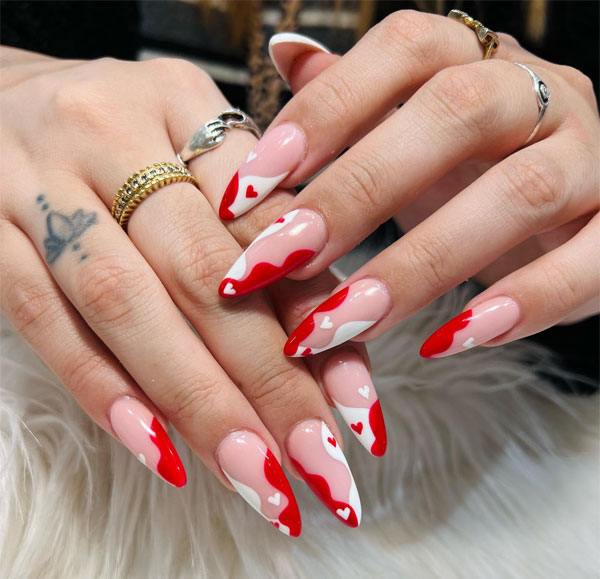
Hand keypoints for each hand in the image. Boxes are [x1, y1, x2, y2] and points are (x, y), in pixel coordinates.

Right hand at [0, 47, 385, 534]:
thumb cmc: (117, 137)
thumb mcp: (190, 149)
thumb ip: (257, 225)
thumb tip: (329, 333)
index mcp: (180, 102)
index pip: (265, 222)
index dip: (316, 316)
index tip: (357, 404)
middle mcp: (109, 134)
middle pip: (202, 273)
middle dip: (269, 380)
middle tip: (320, 465)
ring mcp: (35, 184)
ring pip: (126, 304)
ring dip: (198, 402)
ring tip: (256, 478)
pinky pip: (42, 320)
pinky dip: (105, 390)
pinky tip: (159, 451)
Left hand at [215, 11, 598, 358]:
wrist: (574, 202)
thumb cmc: (469, 166)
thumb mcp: (407, 128)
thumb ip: (350, 95)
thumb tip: (285, 52)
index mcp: (476, 62)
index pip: (403, 52)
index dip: (325, 112)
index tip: (250, 187)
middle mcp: (540, 94)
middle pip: (455, 115)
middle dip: (356, 192)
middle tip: (280, 260)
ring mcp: (590, 159)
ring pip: (520, 194)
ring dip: (419, 265)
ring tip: (341, 323)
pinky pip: (587, 263)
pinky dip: (519, 306)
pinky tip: (445, 343)